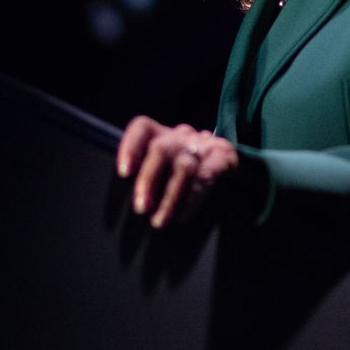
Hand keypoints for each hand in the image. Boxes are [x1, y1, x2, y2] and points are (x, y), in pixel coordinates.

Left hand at [116, 117, 239, 228]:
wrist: (227, 162)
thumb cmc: (181, 170)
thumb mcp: (162, 165)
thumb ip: (144, 174)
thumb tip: (122, 201)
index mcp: (160, 135)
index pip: (142, 128)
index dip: (130, 147)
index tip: (123, 173)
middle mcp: (179, 137)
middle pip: (161, 150)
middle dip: (148, 180)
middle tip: (141, 208)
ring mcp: (201, 146)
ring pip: (184, 167)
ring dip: (170, 197)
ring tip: (159, 220)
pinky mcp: (223, 157)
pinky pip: (205, 177)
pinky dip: (192, 199)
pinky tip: (182, 216)